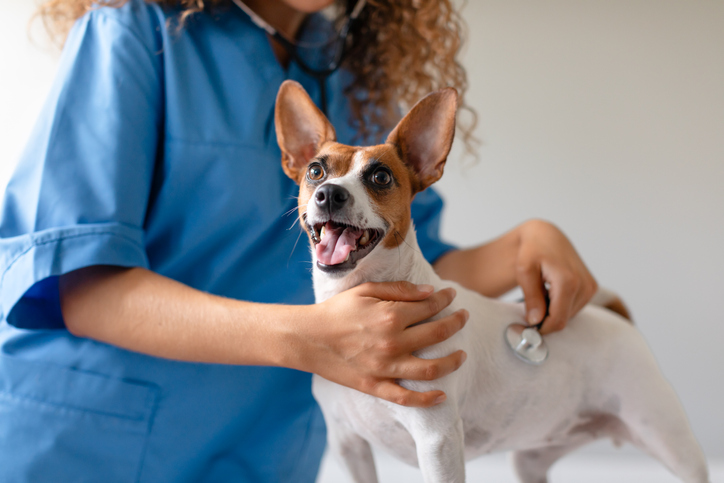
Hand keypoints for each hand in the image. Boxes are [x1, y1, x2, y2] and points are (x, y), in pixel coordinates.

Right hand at [290, 282, 468, 407]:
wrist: (307, 338)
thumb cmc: (336, 310)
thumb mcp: (366, 291)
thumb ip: (400, 290)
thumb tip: (430, 291)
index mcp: (391, 316)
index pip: (430, 307)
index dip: (445, 299)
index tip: (451, 295)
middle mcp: (393, 343)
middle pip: (438, 334)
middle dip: (456, 323)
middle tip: (463, 317)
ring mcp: (385, 368)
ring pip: (432, 369)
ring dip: (453, 361)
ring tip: (462, 354)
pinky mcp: (375, 386)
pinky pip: (406, 398)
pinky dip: (427, 399)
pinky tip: (442, 394)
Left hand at [516, 220, 597, 333]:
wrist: (546, 236)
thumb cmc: (532, 250)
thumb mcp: (524, 271)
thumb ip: (531, 297)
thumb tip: (535, 320)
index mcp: (568, 282)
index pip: (557, 320)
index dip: (540, 328)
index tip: (525, 328)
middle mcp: (584, 286)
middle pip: (563, 320)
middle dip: (545, 319)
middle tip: (528, 308)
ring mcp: (590, 287)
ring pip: (568, 316)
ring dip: (552, 311)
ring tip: (541, 293)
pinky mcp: (591, 288)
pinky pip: (573, 308)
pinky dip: (560, 305)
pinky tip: (550, 292)